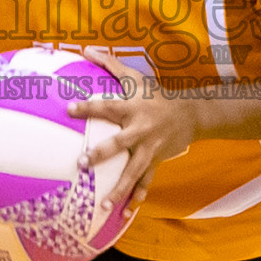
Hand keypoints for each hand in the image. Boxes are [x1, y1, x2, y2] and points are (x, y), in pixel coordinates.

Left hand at [69, 47, 198, 212]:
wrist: (191, 114)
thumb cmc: (156, 94)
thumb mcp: (135, 77)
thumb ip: (110, 64)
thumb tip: (86, 49)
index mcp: (133, 108)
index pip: (107, 107)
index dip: (88, 107)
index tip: (69, 109)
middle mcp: (141, 130)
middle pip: (119, 143)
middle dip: (102, 154)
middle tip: (82, 163)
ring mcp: (150, 148)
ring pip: (133, 171)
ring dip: (119, 188)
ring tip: (103, 204)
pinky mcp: (157, 161)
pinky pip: (146, 181)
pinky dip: (137, 196)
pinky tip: (125, 211)